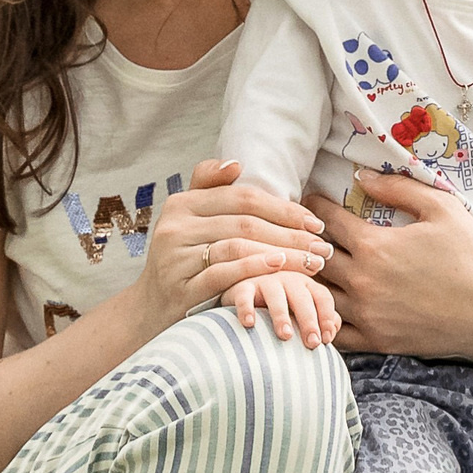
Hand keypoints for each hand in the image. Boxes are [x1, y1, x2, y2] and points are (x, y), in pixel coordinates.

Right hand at [137, 156, 326, 338]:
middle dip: (290, 233)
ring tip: (312, 262)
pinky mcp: (182, 287)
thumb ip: (210, 188)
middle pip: (245, 222)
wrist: (151, 309)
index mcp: (181, 203)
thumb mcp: (189, 220)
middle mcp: (175, 227)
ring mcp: (176, 258)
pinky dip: (255, 267)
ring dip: (282, 253)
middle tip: (322, 246)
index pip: (242, 197)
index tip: (314, 221)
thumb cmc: (182, 259)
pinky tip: (280, 267)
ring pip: (239, 245)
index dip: (283, 208)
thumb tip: (236, 163)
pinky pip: (225, 272)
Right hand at [222, 266, 341, 349]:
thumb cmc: (279, 308)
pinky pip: (244, 297)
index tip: (327, 340)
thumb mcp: (300, 311)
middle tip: (312, 343)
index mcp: (306, 284)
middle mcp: (288, 278)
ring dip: (282, 315)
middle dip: (309, 320)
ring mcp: (265, 280)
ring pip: (276, 296)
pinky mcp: (242, 286)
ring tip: (285, 336)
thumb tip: (333, 330)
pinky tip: (250, 324)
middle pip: (302, 297)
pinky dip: (246, 309)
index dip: (327, 317)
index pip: (323, 297)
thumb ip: (320, 317)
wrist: (244, 295)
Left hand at [317, 167, 472, 365]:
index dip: (314, 206)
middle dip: (305, 241)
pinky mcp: (377, 342)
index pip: (325, 220)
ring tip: (308, 266)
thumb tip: (360, 178)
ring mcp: (367, 316)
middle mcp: (363, 282)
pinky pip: (334, 333)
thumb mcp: (442, 208)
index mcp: (375, 246)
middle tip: (303, 231)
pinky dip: (323, 317)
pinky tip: (325, 304)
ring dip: (311, 279)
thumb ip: (398, 188)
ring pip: (318, 296)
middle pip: (314, 258)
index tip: (309, 199)